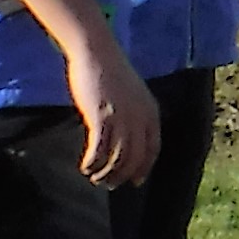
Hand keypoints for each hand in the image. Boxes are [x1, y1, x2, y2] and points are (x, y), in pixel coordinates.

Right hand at [69, 35, 162, 190]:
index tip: (136, 182)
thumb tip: (125, 137)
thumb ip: (133, 115)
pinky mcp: (101, 117)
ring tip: (94, 177)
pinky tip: (85, 167)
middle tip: (109, 185)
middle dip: (122, 175)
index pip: (153, 149)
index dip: (144, 167)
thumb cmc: (110, 72)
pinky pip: (99, 149)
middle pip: (135, 157)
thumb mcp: (131, 95)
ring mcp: (122, 118)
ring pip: (117, 157)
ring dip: (106, 172)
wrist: (97, 53)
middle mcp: (140, 118)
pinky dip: (93, 162)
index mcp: (151, 112)